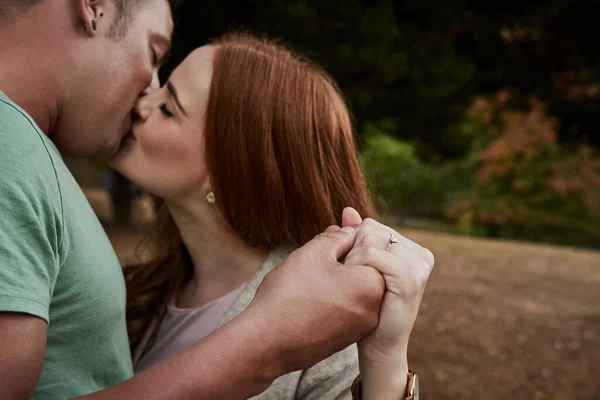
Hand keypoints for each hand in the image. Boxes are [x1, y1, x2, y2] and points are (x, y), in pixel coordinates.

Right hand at [243, 224, 384, 374]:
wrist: (265, 342)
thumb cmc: (289, 293)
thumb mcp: (313, 253)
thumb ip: (338, 238)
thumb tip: (350, 232)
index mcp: (372, 285)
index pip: (371, 251)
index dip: (350, 237)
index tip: (331, 234)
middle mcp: (373, 310)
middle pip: (363, 272)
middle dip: (345, 257)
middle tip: (321, 248)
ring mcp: (359, 328)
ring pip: (353, 291)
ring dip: (337, 277)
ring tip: (311, 270)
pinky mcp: (344, 340)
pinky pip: (344, 310)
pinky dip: (332, 298)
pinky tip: (310, 292)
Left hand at [343, 210, 433, 360]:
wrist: (377, 345)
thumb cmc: (368, 307)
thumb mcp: (362, 267)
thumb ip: (357, 238)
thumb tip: (348, 209)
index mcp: (413, 249)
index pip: (372, 226)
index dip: (352, 244)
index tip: (350, 269)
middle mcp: (421, 254)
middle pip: (371, 229)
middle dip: (352, 250)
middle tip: (351, 277)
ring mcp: (419, 265)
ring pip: (371, 240)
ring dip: (354, 260)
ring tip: (356, 282)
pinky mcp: (411, 277)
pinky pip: (373, 255)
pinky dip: (357, 266)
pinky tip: (356, 283)